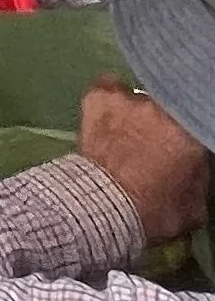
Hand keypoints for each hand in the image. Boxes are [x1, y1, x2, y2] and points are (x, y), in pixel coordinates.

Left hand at [81, 82, 209, 247]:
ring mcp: (132, 99)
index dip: (186, 137)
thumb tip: (197, 169)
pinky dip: (108, 99)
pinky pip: (108, 87)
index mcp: (191, 136)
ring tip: (124, 135)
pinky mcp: (101, 96)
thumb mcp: (193, 209)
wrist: (103, 209)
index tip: (178, 148)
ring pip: (138, 98)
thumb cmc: (152, 213)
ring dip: (135, 114)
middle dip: (161, 125)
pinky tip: (106, 116)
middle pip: (167, 110)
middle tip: (150, 145)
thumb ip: (199, 181)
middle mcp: (164, 109)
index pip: (194, 127)